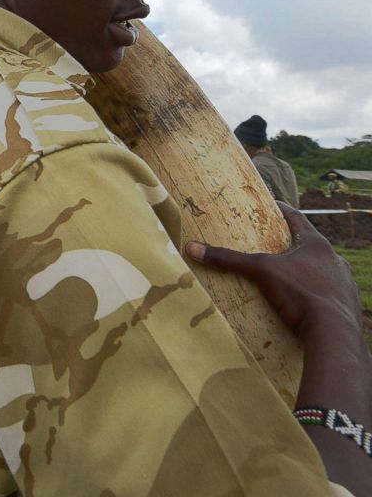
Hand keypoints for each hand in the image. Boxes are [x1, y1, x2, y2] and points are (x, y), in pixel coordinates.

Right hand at [186, 202, 362, 344]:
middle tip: (273, 246)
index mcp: (317, 245)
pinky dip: (313, 293)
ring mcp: (344, 283)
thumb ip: (229, 260)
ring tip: (285, 277)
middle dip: (291, 246)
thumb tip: (192, 248)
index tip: (271, 204)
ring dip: (305, 271)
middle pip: (309, 246)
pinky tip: (301, 302)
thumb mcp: (261, 272)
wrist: (334, 333)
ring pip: (320, 270)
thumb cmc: (300, 293)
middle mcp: (335, 260)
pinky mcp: (346, 305)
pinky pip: (327, 293)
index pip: (298, 219)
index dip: (282, 210)